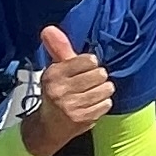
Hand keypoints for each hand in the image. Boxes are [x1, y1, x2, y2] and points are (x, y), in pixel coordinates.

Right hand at [21, 23, 111, 155]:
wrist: (48, 127)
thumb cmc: (57, 92)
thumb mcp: (56, 69)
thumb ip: (58, 48)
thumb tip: (49, 28)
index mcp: (53, 74)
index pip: (89, 60)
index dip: (90, 64)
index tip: (83, 70)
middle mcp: (59, 90)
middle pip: (100, 74)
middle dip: (97, 78)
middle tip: (86, 85)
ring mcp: (70, 106)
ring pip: (106, 89)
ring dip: (101, 92)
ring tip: (89, 96)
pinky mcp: (81, 118)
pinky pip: (106, 104)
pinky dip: (102, 105)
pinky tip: (90, 107)